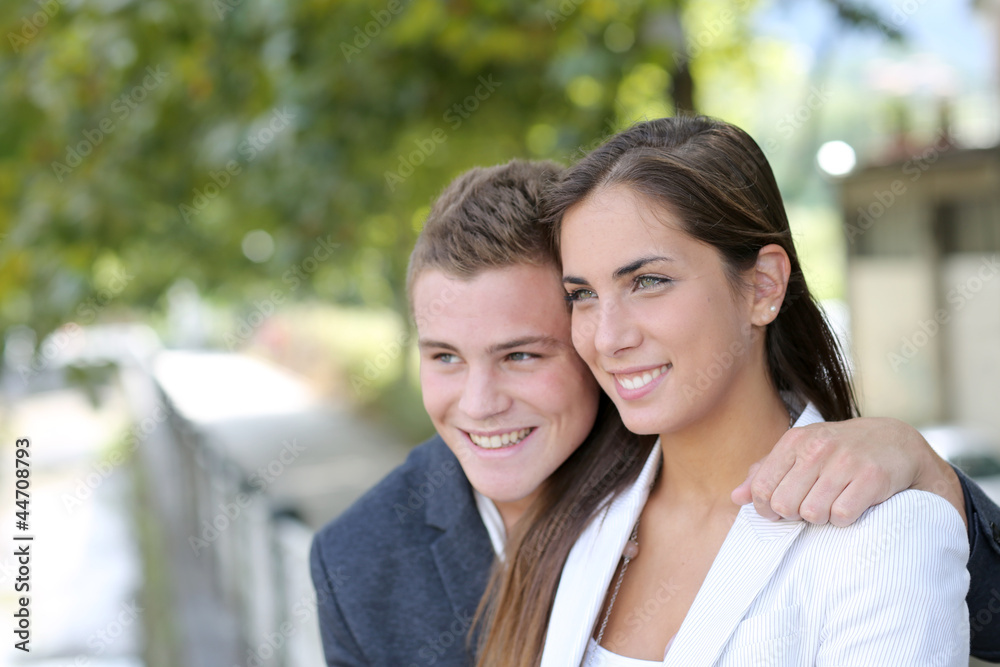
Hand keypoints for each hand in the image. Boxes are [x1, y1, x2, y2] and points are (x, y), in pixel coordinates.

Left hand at [732, 417, 966, 527]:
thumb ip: (765, 473)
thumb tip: (736, 498)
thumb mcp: (800, 452)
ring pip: (812, 513)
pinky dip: (844, 519)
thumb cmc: (839, 451)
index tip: (779, 510)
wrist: (895, 442)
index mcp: (794, 441)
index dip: (766, 507)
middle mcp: (817, 448)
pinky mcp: (871, 478)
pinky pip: (842, 516)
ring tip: (831, 503)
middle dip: (794, 514)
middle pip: (784, 504)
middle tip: (809, 506)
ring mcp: (845, 462)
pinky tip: (851, 504)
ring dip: (821, 517)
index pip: (762, 487)